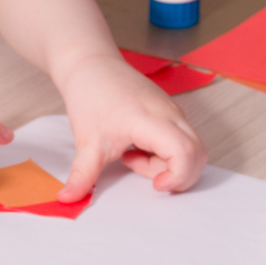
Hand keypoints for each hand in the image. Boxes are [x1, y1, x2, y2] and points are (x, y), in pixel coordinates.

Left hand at [56, 55, 206, 202]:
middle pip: (198, 153)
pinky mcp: (169, 113)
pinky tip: (136, 149)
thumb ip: (82, 175)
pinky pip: (180, 140)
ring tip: (133, 158)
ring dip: (167, 165)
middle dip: (178, 176)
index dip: (178, 176)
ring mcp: (173, 112)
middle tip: (149, 180)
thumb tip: (68, 199)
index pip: (186, 153)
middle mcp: (170, 115)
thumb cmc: (91, 97)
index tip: (156, 186)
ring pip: (190, 148)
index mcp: (152, 120)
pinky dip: (164, 155)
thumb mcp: (86, 142)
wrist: (91, 65)